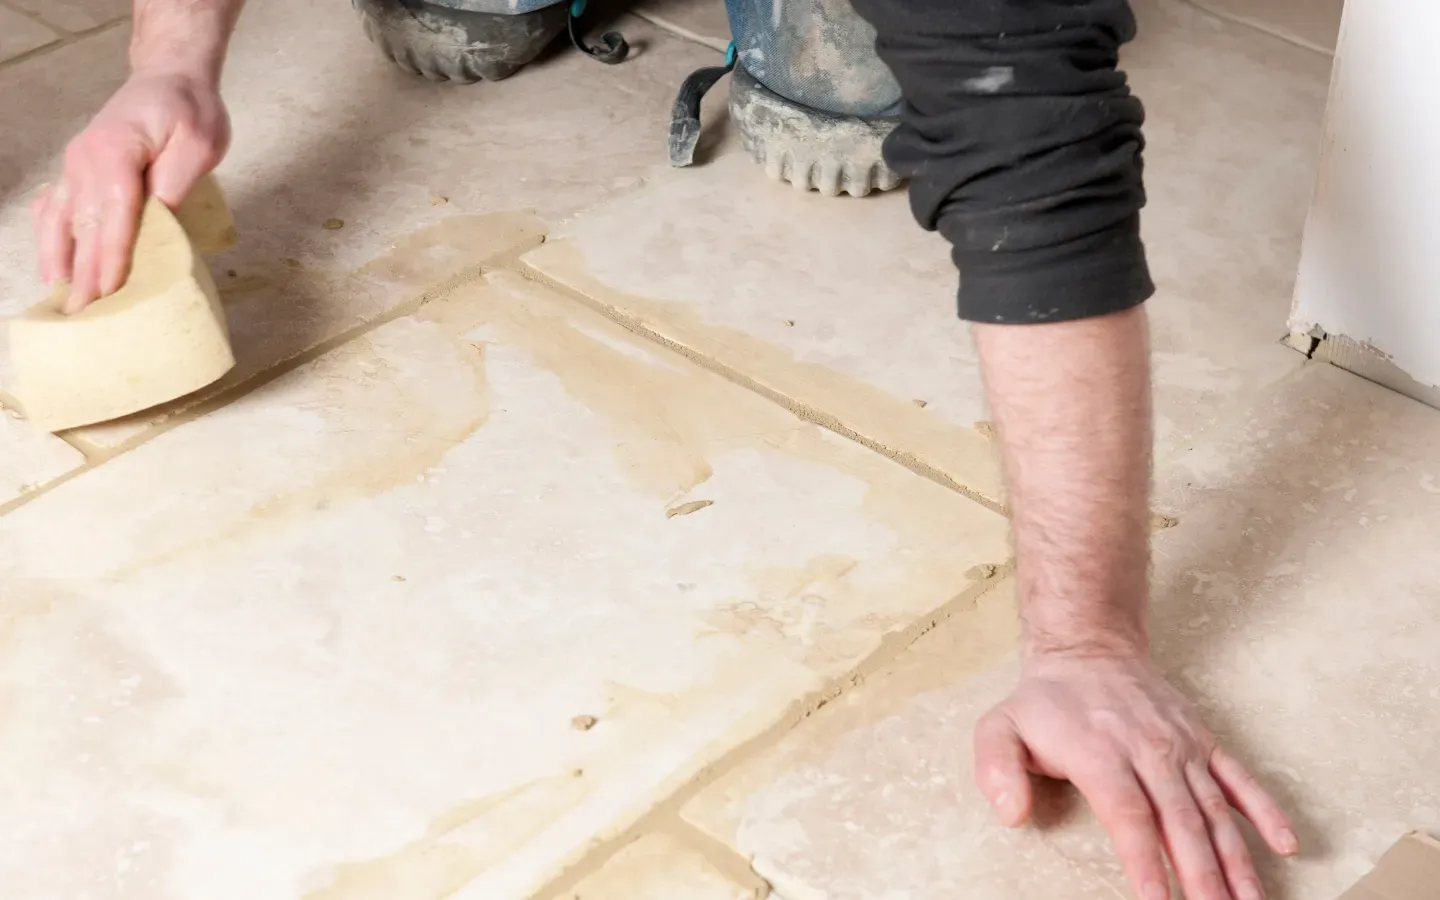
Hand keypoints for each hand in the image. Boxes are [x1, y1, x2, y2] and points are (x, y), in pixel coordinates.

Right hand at [32, 70, 229, 312]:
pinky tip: (51, 266)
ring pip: (61, 220)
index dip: (110, 257)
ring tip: (60, 299)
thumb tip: (160, 221)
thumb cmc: (189, 110)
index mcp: (115, 152)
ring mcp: (76, 165)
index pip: (113, 215)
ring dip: (59, 260)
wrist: (168, 78)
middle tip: (81, 314)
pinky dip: (51, 237)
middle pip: (83, 226)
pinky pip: (56, 207)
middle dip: (81, 272)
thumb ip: (177, 182)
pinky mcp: (78, 171)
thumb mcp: (199, 144)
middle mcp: (85, 160)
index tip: (106, 291)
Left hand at [974, 653, 1296, 899]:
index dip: (1145, 863)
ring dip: (1237, 860)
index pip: (1128, 816)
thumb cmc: (1044, 702)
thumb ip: (996, 768)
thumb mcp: (999, 726)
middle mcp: (1148, 751)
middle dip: (1202, 876)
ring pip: (1215, 810)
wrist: (1089, 648)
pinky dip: (1265, 810)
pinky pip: (1240, 778)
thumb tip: (1010, 813)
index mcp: (1099, 753)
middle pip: (1181, 822)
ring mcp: (1180, 746)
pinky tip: (1287, 845)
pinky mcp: (1202, 742)